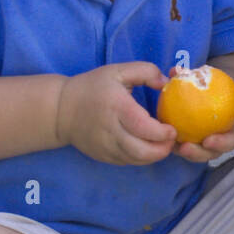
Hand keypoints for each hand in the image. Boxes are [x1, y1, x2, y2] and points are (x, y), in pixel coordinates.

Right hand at [55, 62, 175, 165]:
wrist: (61, 110)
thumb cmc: (93, 87)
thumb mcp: (118, 71)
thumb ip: (146, 71)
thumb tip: (166, 84)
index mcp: (116, 106)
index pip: (142, 126)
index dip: (161, 132)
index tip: (172, 129)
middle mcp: (110, 130)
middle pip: (140, 150)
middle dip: (162, 149)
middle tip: (172, 140)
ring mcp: (105, 146)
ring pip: (135, 159)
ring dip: (154, 156)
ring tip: (163, 145)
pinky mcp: (103, 156)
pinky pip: (127, 162)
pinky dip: (141, 158)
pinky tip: (147, 148)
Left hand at [166, 66, 233, 162]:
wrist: (199, 105)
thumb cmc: (204, 91)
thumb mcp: (202, 81)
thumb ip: (191, 76)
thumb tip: (175, 70)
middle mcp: (230, 132)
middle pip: (232, 141)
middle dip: (222, 143)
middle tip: (208, 141)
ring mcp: (216, 145)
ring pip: (211, 153)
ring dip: (199, 153)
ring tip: (184, 148)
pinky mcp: (200, 151)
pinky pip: (193, 153)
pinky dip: (183, 151)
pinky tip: (172, 146)